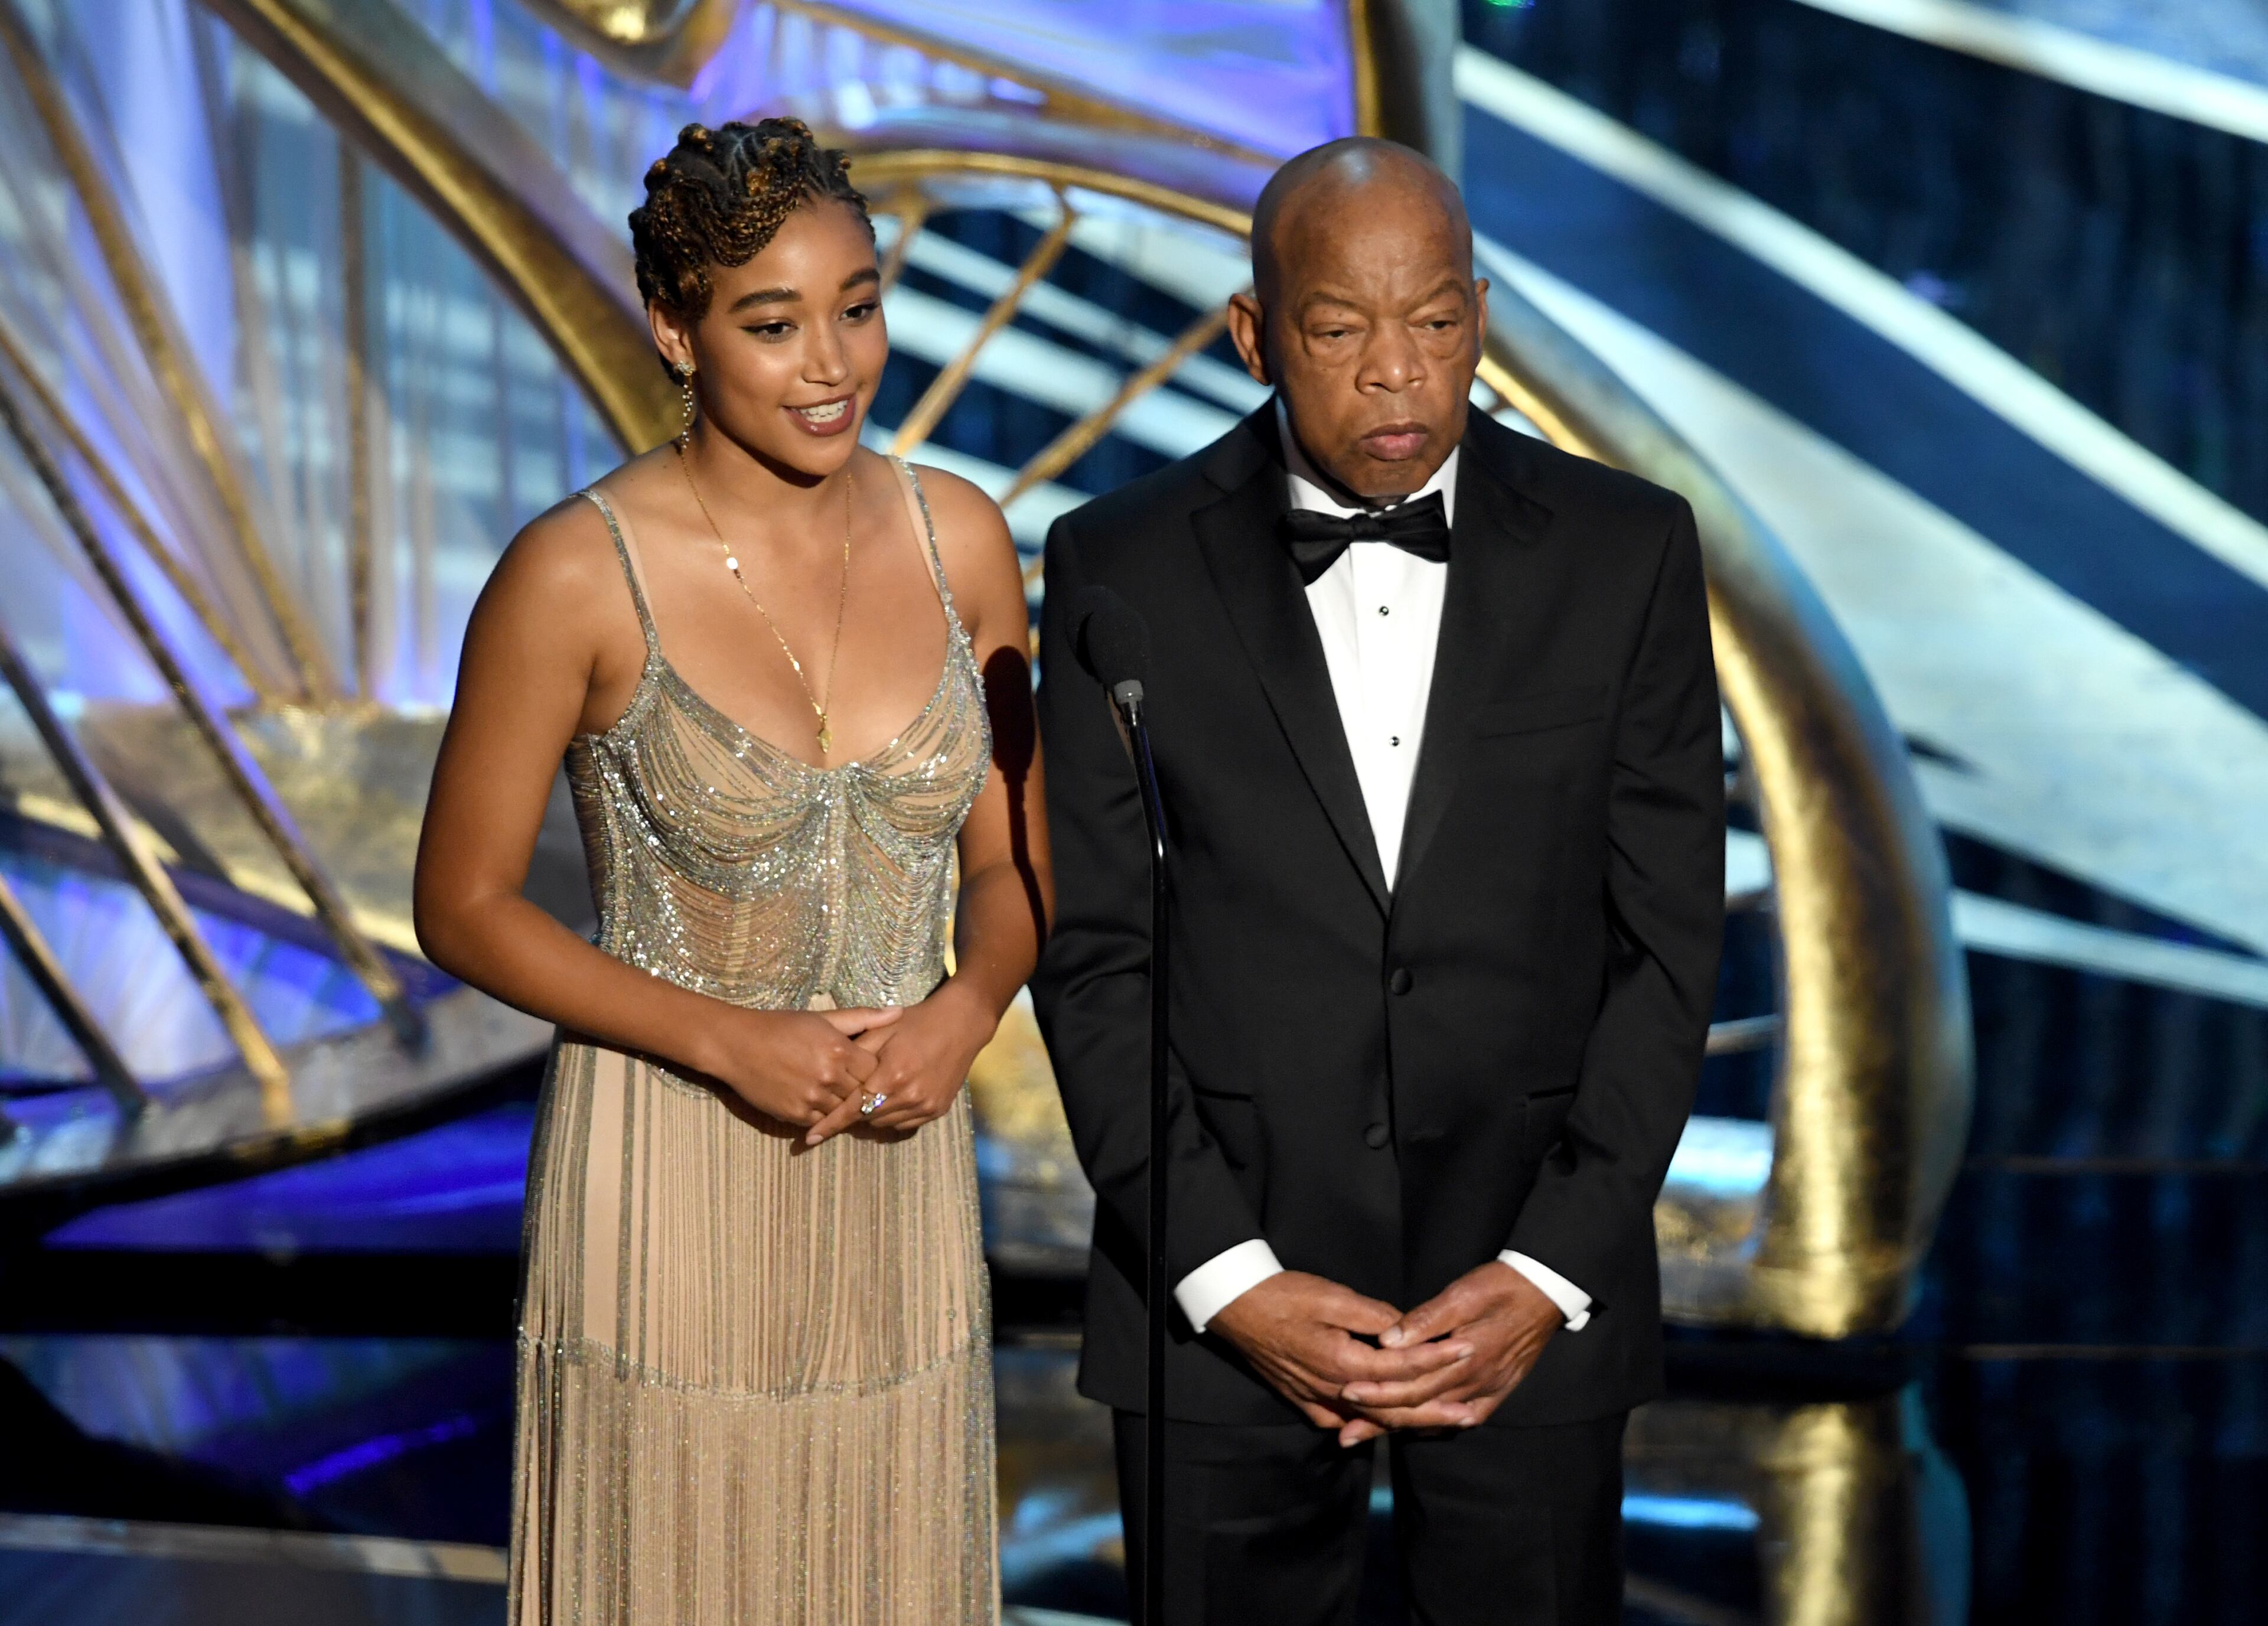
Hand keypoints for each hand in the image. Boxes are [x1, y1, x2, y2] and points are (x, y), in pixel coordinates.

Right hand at [703, 1004, 900, 1129]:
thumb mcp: (822, 1018)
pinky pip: (822, 1121)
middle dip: (864, 1089)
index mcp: (839, 1050)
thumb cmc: (781, 1026)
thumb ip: (862, 1017)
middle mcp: (828, 1077)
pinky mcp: (796, 1115)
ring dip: (845, 1105)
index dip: (874, 1068)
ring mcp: (812, 1098)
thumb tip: (898, 1012)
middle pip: (863, 1093)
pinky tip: (820, 1102)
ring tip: (839, 1093)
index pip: (876, 1069)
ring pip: (844, 1111)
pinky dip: (825, 1115)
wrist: (736, 1045)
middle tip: (859, 1084)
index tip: (868, 1065)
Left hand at [803, 980, 997, 1144]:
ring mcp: (925, 1106)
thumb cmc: (916, 1022)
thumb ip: (854, 1055)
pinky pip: (905, 1123)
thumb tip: (829, 1079)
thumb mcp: (881, 1031)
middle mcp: (909, 1096)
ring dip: (873, 1114)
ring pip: (885, 1123)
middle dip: (852, 1112)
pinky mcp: (937, 1110)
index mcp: (891, 1075)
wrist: (961, 1024)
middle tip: (843, 1100)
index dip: (830, 1124)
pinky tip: (893, 1096)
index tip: (809, 1137)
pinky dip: (893, 1115)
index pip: (852, 1108)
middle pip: (867, 1118)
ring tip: (872, 1094)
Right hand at [1208, 1271, 1475, 1434]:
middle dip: (1435, 1410)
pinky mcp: (1305, 1401)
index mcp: (1342, 1363)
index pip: (1402, 1368)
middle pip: (1393, 1410)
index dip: (1437, 1360)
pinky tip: (1389, 1427)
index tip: (1466, 1350)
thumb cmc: (1283, 1296)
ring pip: (1372, 1422)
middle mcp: (1333, 1391)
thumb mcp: (1331, 1297)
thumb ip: (1373, 1316)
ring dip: (1409, 1424)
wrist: (1236, 1307)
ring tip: (1440, 1424)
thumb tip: (1406, 1328)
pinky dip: (1372, 1425)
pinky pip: (1346, 1422)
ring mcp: (1317, 1401)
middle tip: (1470, 1411)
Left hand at [1334, 1261, 1560, 1444]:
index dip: (1377, 1392)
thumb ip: (1426, 1319)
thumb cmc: (1501, 1287)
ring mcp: (1489, 1390)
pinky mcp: (1500, 1389)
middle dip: (1380, 1419)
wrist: (1546, 1292)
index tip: (1346, 1394)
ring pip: (1439, 1417)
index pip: (1411, 1385)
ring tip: (1371, 1436)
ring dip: (1404, 1428)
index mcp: (1463, 1360)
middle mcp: (1475, 1383)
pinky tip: (1425, 1430)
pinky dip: (1443, 1425)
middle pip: (1420, 1408)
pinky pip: (1468, 1416)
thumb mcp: (1463, 1294)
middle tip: (1345, 1432)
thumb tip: (1388, 1340)